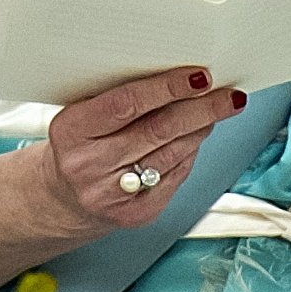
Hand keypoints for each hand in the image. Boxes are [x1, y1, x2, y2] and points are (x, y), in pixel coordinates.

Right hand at [43, 67, 245, 232]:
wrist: (63, 197)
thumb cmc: (80, 144)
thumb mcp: (83, 113)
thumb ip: (119, 96)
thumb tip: (179, 77)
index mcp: (71, 131)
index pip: (127, 104)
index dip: (168, 88)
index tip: (198, 76)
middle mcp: (88, 166)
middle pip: (159, 130)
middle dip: (201, 109)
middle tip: (227, 95)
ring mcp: (111, 195)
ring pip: (173, 154)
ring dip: (201, 129)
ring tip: (217, 110)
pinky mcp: (135, 215)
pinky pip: (175, 177)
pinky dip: (190, 153)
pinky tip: (196, 138)